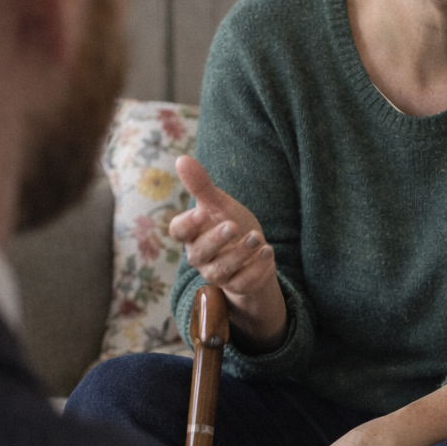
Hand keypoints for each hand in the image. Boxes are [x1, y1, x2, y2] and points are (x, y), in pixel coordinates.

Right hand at [170, 155, 285, 347]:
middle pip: (199, 253)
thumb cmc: (231, 223)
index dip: (187, 225)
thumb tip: (182, 159)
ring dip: (240, 254)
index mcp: (193, 234)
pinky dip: (256, 269)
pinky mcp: (238, 286)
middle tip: (234, 225)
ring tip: (257, 238)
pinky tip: (268, 253)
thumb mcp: (220, 204)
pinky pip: (243, 283)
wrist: (254, 252)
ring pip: (221, 270)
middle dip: (217, 240)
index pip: (178, 232)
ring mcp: (218, 274)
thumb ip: (201, 185)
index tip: (202, 213)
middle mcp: (201, 257)